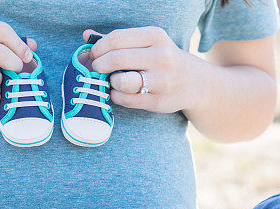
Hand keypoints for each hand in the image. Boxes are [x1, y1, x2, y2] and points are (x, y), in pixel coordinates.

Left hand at [86, 28, 200, 113]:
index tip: (93, 54)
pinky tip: (120, 91)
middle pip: (116, 59)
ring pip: (120, 82)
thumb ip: (117, 40)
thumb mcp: (146, 42)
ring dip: (110, 82)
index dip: (98, 48)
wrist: (193, 82)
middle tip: (96, 68)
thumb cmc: (161, 59)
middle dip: (99, 65)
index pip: (116, 39)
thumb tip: (86, 36)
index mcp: (155, 36)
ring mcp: (161, 80)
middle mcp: (161, 56)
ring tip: (113, 80)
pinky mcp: (158, 101)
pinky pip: (125, 99)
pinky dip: (116, 96)